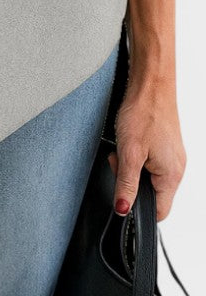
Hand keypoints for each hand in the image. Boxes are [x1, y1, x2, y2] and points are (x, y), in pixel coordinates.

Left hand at [108, 71, 186, 220]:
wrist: (151, 83)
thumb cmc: (144, 112)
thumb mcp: (129, 153)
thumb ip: (126, 184)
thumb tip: (123, 209)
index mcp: (171, 176)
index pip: (158, 211)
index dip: (137, 207)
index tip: (121, 193)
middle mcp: (176, 168)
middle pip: (150, 192)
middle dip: (129, 180)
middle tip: (119, 160)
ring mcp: (171, 156)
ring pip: (147, 174)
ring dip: (131, 165)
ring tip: (123, 146)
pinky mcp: (165, 144)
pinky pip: (149, 160)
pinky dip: (135, 154)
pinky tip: (129, 139)